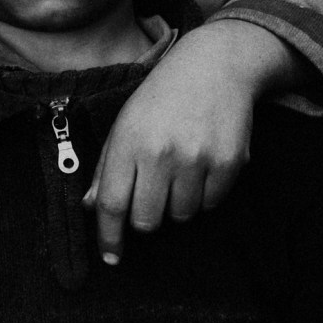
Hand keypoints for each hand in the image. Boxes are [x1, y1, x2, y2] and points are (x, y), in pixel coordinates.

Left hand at [86, 22, 299, 262]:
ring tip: (180, 169)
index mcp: (129, 143)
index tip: (111, 257)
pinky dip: (205, 194)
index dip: (109, 237)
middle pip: (147, 221)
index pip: (112, 205)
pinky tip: (202, 163)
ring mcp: (197, 159)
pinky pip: (211, 204)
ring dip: (177, 203)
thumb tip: (93, 208)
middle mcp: (162, 153)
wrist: (214, 65)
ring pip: (181, 215)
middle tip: (152, 193)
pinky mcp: (229, 162)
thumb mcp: (124, 124)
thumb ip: (106, 167)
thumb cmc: (161, 98)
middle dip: (146, 217)